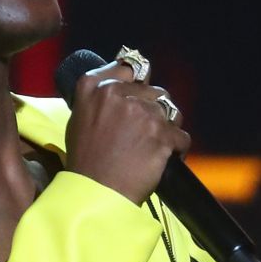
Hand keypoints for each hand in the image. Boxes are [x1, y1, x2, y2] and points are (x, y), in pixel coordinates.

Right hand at [66, 58, 189, 202]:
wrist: (95, 193)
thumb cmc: (86, 160)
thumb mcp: (79, 117)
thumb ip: (99, 94)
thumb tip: (125, 78)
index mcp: (95, 88)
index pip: (130, 68)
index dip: (138, 84)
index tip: (138, 97)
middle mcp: (119, 94)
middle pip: (155, 92)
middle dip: (154, 111)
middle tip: (141, 134)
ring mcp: (143, 114)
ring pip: (172, 112)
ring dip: (167, 128)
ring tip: (152, 147)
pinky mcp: (161, 134)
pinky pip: (181, 137)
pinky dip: (176, 149)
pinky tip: (161, 160)